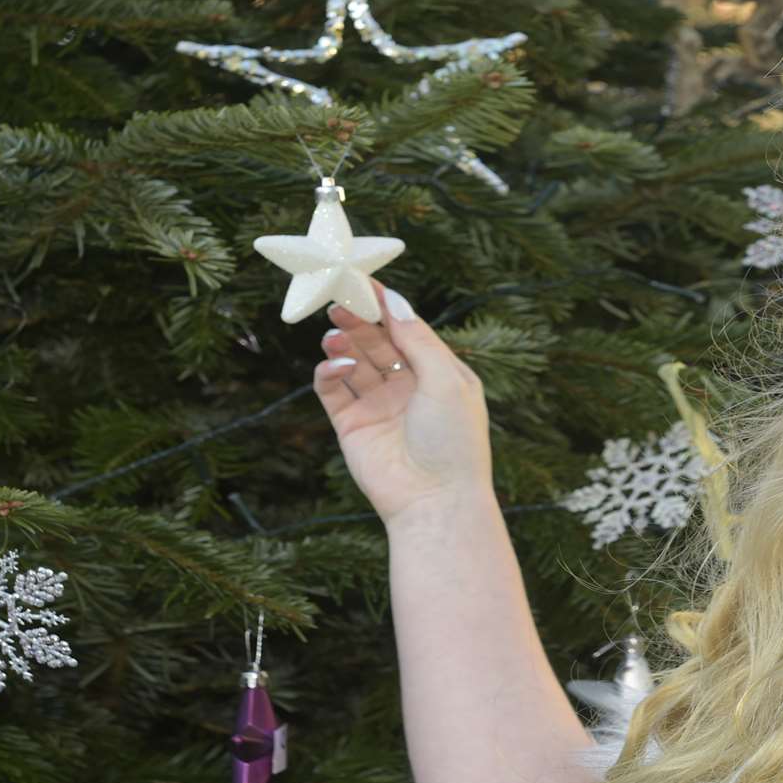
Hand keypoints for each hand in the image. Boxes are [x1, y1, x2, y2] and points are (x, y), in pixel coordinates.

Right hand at [312, 279, 491, 527]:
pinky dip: (329, 372)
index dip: (387, 306)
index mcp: (438, 374)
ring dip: (343, 343)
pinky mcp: (352, 425)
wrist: (435, 501)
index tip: (365, 281)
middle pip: (378, 342)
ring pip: (354, 361)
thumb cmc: (453, 441)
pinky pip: (333, 389)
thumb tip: (395, 301)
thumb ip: (418, 339)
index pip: (408, 330)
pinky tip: (338, 366)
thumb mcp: (446, 380)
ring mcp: (378, 406)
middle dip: (360, 319)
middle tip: (339, 300)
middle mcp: (408, 387)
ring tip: (335, 333)